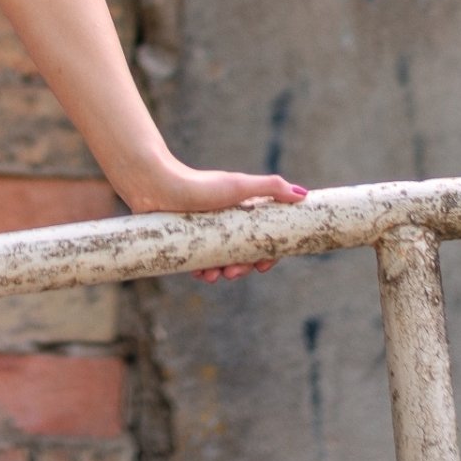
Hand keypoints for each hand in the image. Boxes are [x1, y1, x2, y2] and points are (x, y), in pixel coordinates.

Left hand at [120, 157, 307, 283]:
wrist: (156, 185)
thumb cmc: (199, 184)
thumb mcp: (238, 186)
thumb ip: (271, 188)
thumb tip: (304, 195)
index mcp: (241, 211)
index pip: (263, 237)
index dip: (267, 253)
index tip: (264, 265)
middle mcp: (225, 223)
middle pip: (243, 253)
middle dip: (243, 267)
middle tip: (234, 273)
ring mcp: (205, 232)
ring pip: (222, 261)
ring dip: (223, 273)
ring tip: (215, 276)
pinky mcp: (186, 241)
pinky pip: (200, 263)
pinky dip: (203, 271)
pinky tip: (201, 275)